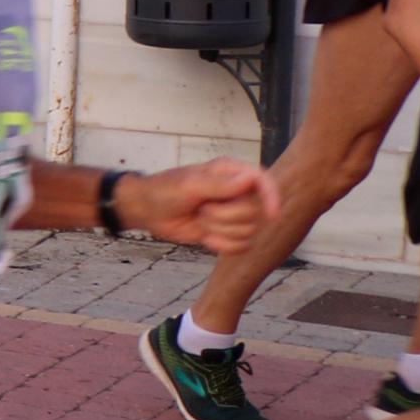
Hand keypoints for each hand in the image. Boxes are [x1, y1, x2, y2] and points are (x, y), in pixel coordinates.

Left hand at [127, 158, 269, 254]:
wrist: (148, 211)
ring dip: (220, 229)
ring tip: (200, 218)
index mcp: (231, 172)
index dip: (272, 197)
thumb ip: (219, 184)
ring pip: (248, 231)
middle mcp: (237, 192)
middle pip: (254, 213)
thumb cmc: (164, 191)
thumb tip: (249, 179)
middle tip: (202, 209)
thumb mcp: (189, 185)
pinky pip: (240, 246)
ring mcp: (233, 213)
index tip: (272, 214)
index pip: (262, 181)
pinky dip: (221, 245)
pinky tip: (205, 237)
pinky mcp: (227, 232)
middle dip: (224, 216)